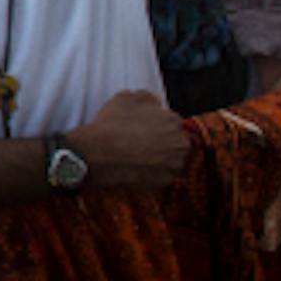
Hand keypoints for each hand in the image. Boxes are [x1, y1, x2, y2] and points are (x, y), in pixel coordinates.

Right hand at [72, 90, 187, 190]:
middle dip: (164, 143)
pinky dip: (152, 174)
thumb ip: (146, 97)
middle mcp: (180, 144)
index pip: (173, 122)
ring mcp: (173, 166)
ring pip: (171, 162)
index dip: (158, 125)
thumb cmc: (113, 123)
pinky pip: (161, 177)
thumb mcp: (126, 98)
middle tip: (143, 144)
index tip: (146, 129)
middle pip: (176, 143)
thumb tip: (155, 102)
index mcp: (174, 121)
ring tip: (139, 157)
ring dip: (161, 159)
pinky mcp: (164, 183)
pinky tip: (136, 168)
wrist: (100, 153)